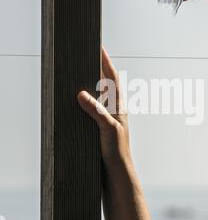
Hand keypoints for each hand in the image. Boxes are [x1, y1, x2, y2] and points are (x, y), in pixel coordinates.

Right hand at [77, 48, 131, 170]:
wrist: (118, 172)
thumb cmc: (117, 150)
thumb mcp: (107, 128)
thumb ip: (96, 111)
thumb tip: (81, 93)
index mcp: (118, 106)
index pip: (112, 79)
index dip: (106, 63)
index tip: (101, 48)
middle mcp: (114, 110)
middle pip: (106, 84)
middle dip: (99, 69)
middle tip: (89, 55)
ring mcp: (108, 118)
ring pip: (100, 96)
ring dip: (93, 84)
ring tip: (82, 72)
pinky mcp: (100, 128)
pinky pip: (93, 109)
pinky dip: (87, 101)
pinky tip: (78, 101)